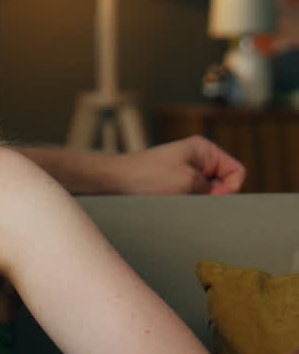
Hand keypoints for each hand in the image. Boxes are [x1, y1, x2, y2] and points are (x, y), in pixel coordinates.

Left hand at [113, 135, 245, 194]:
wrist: (116, 181)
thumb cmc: (149, 177)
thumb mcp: (189, 181)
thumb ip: (214, 188)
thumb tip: (222, 196)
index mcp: (205, 149)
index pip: (237, 171)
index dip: (230, 187)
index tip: (211, 195)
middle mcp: (198, 158)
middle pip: (224, 183)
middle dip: (215, 196)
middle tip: (195, 200)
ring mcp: (187, 171)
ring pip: (209, 193)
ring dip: (201, 201)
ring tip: (181, 200)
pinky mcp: (176, 183)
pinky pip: (194, 196)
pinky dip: (190, 203)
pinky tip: (175, 204)